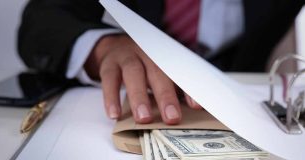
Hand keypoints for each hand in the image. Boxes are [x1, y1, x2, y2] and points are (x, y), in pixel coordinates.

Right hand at [84, 34, 201, 123]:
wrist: (115, 46)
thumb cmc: (144, 65)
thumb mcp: (160, 70)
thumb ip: (173, 87)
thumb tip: (190, 110)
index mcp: (164, 55)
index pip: (179, 71)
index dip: (188, 88)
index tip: (196, 106)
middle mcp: (147, 53)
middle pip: (157, 72)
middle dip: (165, 95)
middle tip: (172, 117)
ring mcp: (127, 57)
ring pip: (133, 74)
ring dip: (139, 96)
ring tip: (143, 118)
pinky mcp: (108, 65)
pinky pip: (109, 80)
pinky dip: (111, 97)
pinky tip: (114, 114)